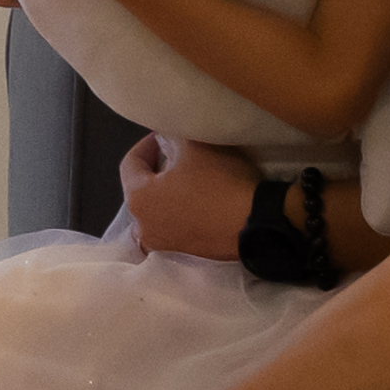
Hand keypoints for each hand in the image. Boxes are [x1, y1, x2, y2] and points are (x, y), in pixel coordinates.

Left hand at [113, 134, 256, 262]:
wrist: (258, 224)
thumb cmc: (220, 182)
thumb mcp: (194, 146)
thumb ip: (170, 137)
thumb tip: (164, 140)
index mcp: (138, 199)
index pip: (131, 163)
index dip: (147, 144)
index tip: (165, 135)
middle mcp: (143, 227)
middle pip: (142, 189)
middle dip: (158, 169)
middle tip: (178, 155)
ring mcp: (163, 245)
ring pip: (158, 209)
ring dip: (169, 192)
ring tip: (191, 177)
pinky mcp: (185, 254)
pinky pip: (174, 226)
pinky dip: (181, 212)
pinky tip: (200, 201)